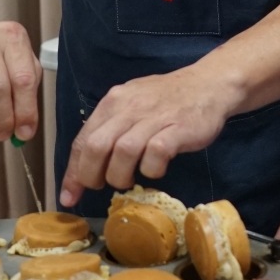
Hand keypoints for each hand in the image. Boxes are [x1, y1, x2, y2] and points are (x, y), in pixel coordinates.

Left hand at [58, 64, 244, 207]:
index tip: (70, 195)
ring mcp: (154, 117)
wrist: (209, 84)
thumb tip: (86, 164)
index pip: (83, 140)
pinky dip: (151, 169)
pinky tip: (156, 169)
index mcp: (114, 102)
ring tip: (129, 179)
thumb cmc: (169, 99)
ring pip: (123, 152)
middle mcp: (129, 108)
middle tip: (101, 187)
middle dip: (91, 176)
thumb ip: (111, 129)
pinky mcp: (177, 128)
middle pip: (96, 147)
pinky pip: (155, 154)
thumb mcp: (133, 104)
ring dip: (120, 175)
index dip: (73, 172)